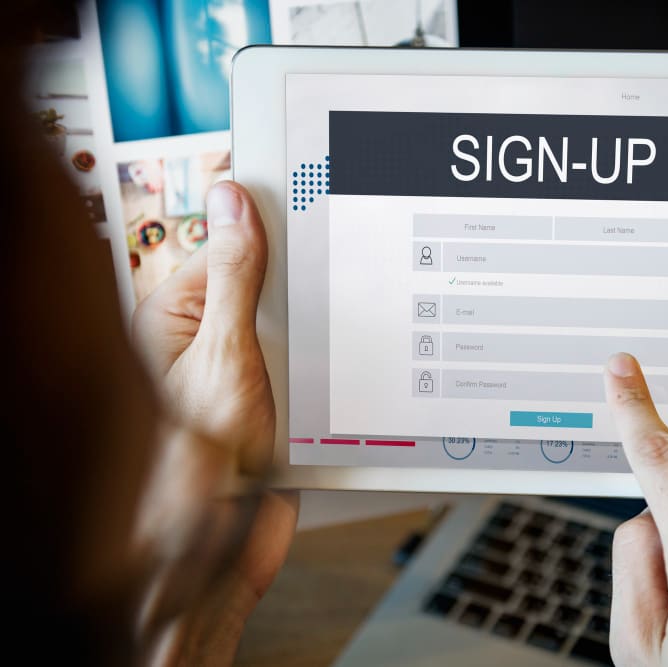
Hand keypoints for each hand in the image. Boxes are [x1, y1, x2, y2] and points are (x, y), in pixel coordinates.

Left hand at [132, 182, 297, 663]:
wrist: (218, 557)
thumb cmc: (192, 469)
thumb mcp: (223, 355)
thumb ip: (235, 278)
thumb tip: (233, 203)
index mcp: (176, 316)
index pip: (228, 244)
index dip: (268, 221)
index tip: (307, 190)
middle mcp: (209, 340)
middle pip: (269, 283)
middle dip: (302, 288)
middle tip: (328, 285)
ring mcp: (246, 372)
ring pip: (299, 326)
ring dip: (319, 336)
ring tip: (325, 349)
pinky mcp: (278, 403)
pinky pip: (314, 367)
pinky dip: (331, 370)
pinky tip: (337, 377)